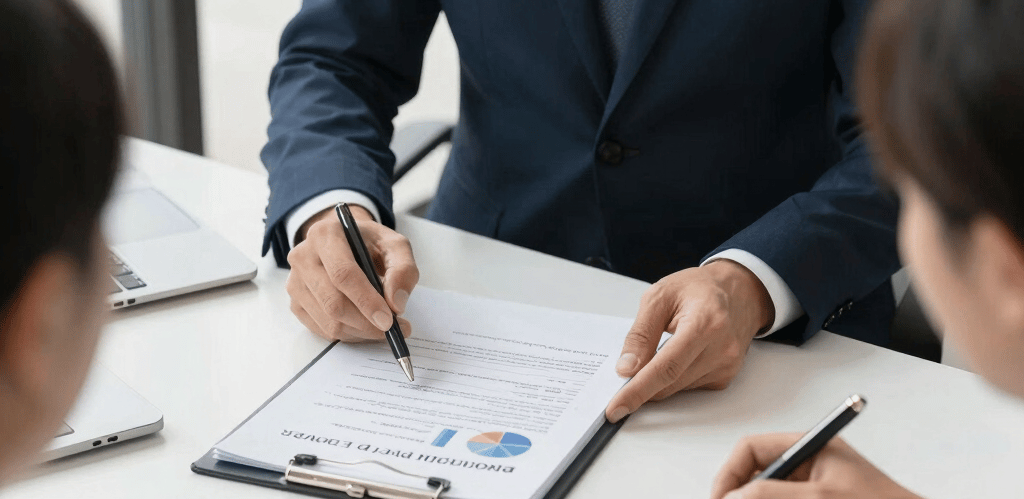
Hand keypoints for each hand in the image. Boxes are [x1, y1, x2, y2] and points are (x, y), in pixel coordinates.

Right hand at [286, 204, 418, 341]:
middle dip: (366, 323)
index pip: (343, 274)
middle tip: (393, 329)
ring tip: (382, 326)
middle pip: (333, 302)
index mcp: (326, 235)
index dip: (366, 301)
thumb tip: (396, 304)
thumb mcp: (395, 246)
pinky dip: (349, 334)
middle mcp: (303, 256)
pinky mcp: (296, 303)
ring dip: (361, 331)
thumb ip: (403, 270)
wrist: (347, 244)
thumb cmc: (370, 244)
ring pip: (328, 321)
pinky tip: (364, 326)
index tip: (388, 320)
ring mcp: (295, 282)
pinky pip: (322, 330)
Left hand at [605, 260, 772, 421]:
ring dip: (656, 381)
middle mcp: (721, 348)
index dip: (638, 390)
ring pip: (676, 389)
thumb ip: (641, 334)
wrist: (738, 290)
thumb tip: (626, 368)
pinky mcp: (725, 376)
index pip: (666, 367)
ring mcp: (726, 365)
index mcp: (705, 323)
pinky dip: (671, 378)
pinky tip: (674, 356)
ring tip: (654, 351)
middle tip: (617, 383)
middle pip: (670, 382)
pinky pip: (687, 387)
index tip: (617, 408)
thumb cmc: (698, 288)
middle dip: (640, 387)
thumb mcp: (659, 296)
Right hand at [710, 433, 922, 498]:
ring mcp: (813, 489)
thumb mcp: (819, 498)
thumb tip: (733, 496)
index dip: (731, 473)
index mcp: (811, 448)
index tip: (721, 498)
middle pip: (756, 474)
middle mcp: (809, 466)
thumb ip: (771, 493)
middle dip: (740, 494)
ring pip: (767, 494)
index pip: (753, 449)